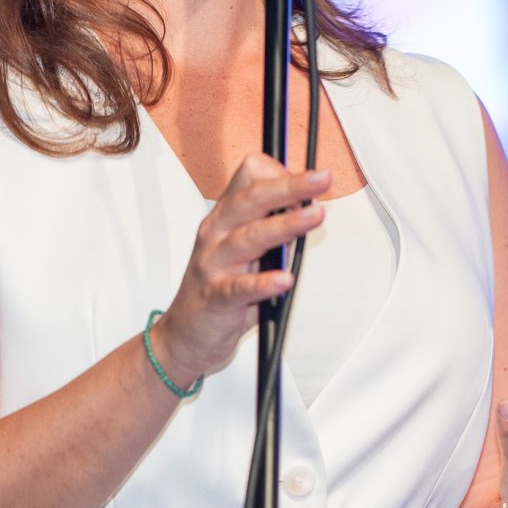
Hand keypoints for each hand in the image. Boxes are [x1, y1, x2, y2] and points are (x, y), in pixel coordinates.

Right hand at [153, 153, 327, 388]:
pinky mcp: (216, 298)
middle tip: (321, 179)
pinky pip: (240, 288)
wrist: (185, 334)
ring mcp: (214, 265)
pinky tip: (283, 279)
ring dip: (285, 225)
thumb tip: (307, 210)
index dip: (279, 173)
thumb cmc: (218, 288)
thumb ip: (271, 229)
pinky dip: (263, 283)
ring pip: (249, 237)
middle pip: (252, 200)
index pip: (247, 177)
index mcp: (224, 217)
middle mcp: (216, 234)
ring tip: (313, 216)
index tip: (308, 178)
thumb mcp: (243, 250)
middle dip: (290, 186)